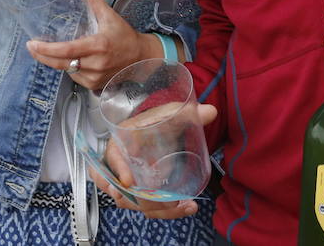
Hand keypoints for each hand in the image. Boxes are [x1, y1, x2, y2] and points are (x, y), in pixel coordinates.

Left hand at [26, 0, 151, 91]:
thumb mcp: (110, 15)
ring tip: (50, 50)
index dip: (47, 49)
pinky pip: (73, 76)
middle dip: (42, 56)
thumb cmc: (125, 36)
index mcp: (98, 46)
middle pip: (60, 64)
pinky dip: (68, 67)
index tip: (33, 44)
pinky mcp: (93, 85)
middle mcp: (96, 64)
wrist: (140, 57)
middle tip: (31, 47)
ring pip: (65, 70)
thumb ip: (92, 0)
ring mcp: (94, 77)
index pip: (67, 50)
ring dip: (56, 61)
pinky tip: (70, 59)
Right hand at [87, 103, 217, 218]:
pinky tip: (187, 208)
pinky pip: (147, 208)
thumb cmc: (152, 123)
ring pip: (136, 205)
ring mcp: (127, 185)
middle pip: (122, 191)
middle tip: (170, 202)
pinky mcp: (140, 195)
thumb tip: (211, 111)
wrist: (149, 133)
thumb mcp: (167, 114)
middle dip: (145, 201)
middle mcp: (118, 168)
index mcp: (119, 145)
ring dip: (159, 210)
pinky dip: (166, 212)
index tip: (128, 181)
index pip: (112, 159)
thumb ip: (187, 113)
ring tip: (185, 207)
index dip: (118, 171)